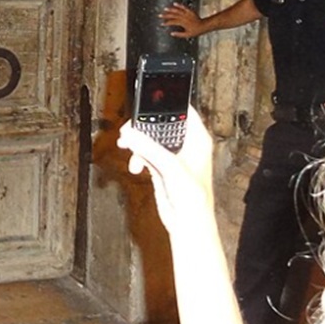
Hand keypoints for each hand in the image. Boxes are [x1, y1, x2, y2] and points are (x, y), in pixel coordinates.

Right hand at [116, 108, 215, 234]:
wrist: (187, 224)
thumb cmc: (194, 199)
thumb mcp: (171, 168)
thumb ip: (150, 148)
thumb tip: (131, 134)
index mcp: (197, 138)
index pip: (183, 110)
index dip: (166, 103)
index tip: (148, 99)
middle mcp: (185, 144)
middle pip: (160, 123)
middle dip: (143, 127)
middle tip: (129, 128)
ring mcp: (172, 155)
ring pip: (150, 138)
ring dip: (137, 143)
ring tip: (126, 146)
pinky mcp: (161, 166)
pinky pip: (144, 152)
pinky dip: (137, 157)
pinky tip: (136, 167)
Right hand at [160, 3, 203, 37]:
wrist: (203, 25)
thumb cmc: (195, 31)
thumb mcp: (187, 35)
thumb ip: (179, 34)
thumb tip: (171, 33)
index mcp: (182, 23)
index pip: (172, 22)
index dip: (166, 23)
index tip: (162, 24)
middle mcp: (183, 17)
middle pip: (172, 15)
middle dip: (165, 15)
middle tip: (159, 15)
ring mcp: (186, 13)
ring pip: (176, 10)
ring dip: (170, 10)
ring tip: (165, 9)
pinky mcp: (189, 11)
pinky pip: (183, 7)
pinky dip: (179, 5)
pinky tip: (174, 3)